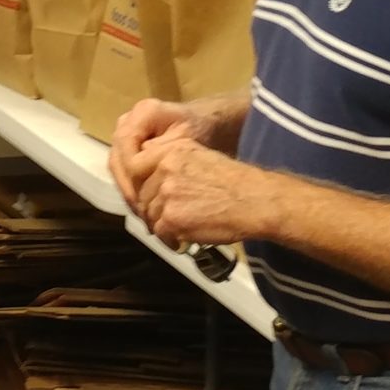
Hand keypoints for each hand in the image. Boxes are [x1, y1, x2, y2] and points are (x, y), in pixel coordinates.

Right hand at [109, 98, 198, 206]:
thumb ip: (163, 152)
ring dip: (128, 191)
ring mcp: (125, 134)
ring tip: (142, 213)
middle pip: (117, 158)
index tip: (141, 199)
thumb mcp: (188, 139)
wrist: (206, 123)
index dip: (131, 174)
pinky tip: (142, 206)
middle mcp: (128, 121)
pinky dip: (131, 187)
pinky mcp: (127, 146)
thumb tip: (138, 169)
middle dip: (128, 187)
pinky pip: (123, 169)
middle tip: (141, 213)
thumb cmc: (201, 129)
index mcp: (143, 113)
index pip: (126, 146)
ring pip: (117, 167)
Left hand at [129, 136, 270, 249]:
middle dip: (151, 208)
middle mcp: (165, 168)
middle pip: (141, 194)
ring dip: (160, 224)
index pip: (135, 166)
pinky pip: (159, 232)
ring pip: (149, 214)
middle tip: (164, 217)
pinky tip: (180, 239)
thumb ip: (171, 159)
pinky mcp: (171, 217)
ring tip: (176, 229)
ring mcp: (166, 193)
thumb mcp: (199, 156)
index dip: (139, 184)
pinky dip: (168, 239)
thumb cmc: (234, 182)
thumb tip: (149, 174)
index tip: (146, 195)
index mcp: (171, 150)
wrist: (254, 200)